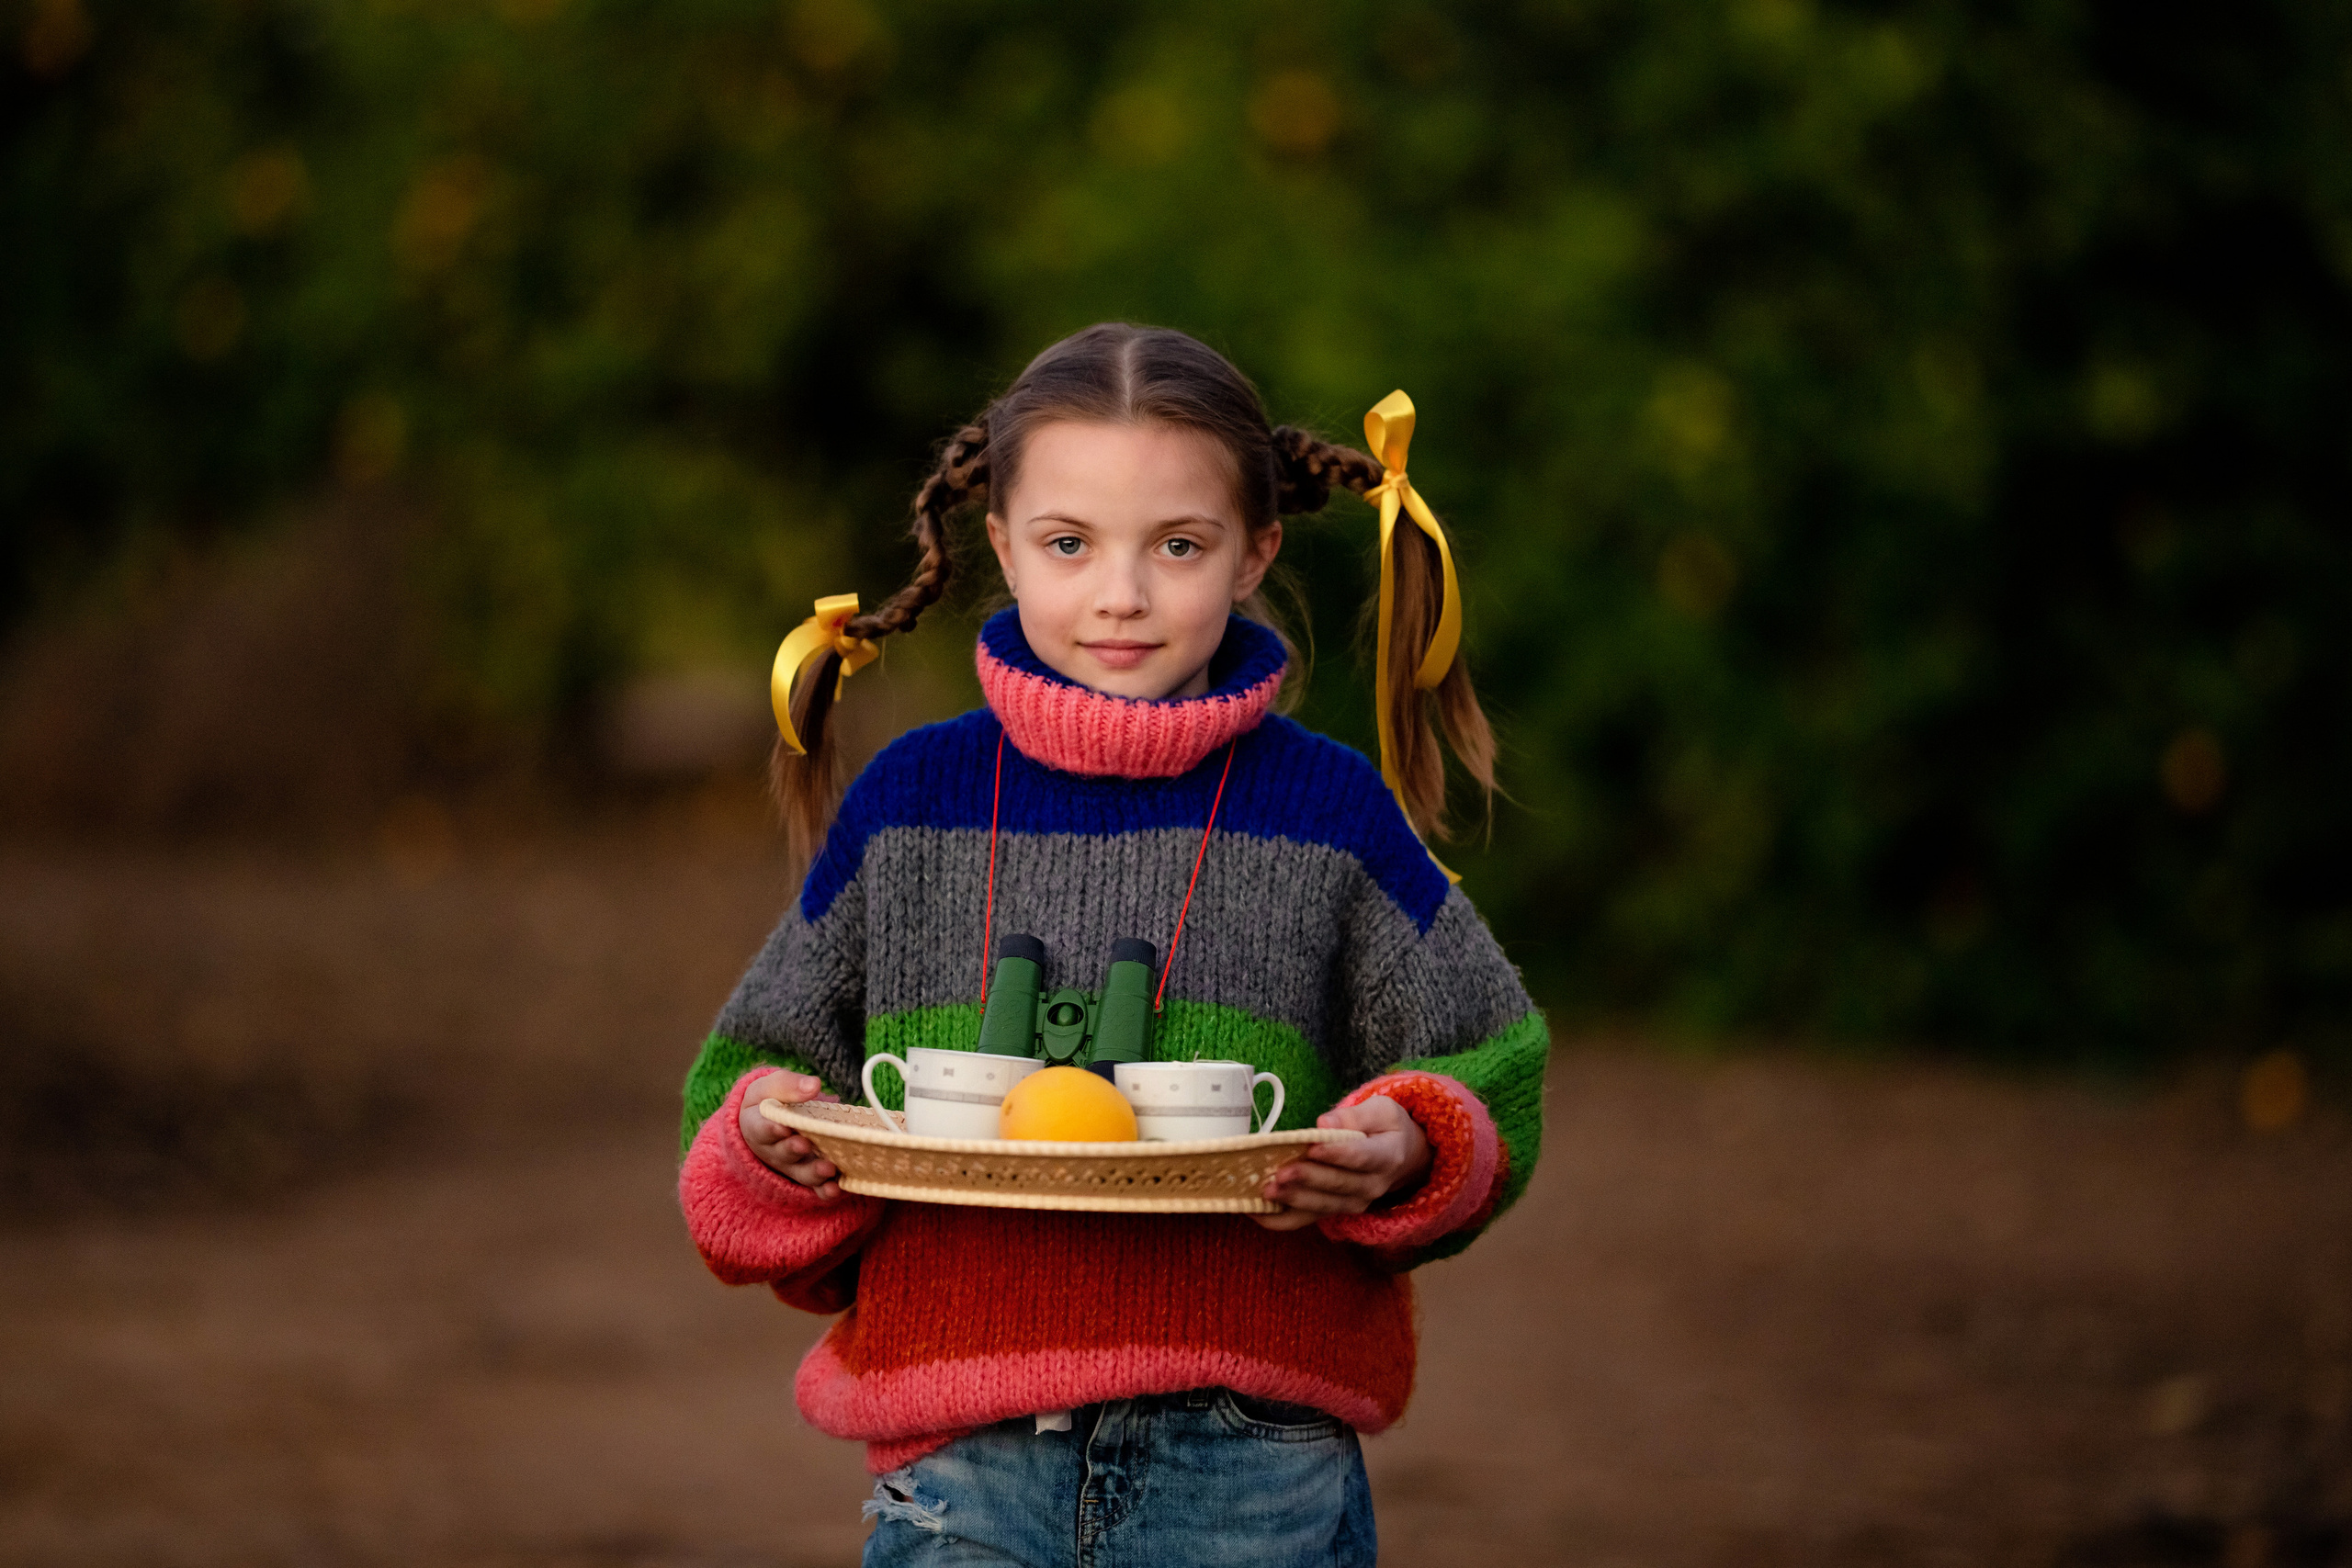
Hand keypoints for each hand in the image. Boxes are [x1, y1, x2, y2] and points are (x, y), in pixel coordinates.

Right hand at [739, 1070, 844, 1198]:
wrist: (772, 1120)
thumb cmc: (771, 1100)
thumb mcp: (771, 1086)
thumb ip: (789, 1085)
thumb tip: (814, 1085)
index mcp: (757, 1125)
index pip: (761, 1128)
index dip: (771, 1129)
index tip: (782, 1127)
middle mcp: (773, 1150)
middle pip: (782, 1153)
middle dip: (793, 1150)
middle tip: (804, 1145)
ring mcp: (791, 1165)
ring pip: (800, 1172)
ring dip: (813, 1172)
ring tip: (827, 1169)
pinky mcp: (808, 1175)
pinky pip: (816, 1186)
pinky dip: (825, 1190)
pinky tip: (836, 1189)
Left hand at [1251, 1094, 1430, 1231]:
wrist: (1401, 1157)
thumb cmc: (1386, 1128)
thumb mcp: (1381, 1111)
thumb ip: (1354, 1116)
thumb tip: (1324, 1124)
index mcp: (1387, 1157)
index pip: (1361, 1157)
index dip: (1336, 1154)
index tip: (1313, 1147)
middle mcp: (1372, 1186)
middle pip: (1338, 1185)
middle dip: (1307, 1179)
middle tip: (1281, 1172)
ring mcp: (1353, 1202)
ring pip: (1322, 1205)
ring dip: (1293, 1200)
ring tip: (1268, 1190)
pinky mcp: (1334, 1210)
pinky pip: (1306, 1220)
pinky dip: (1280, 1219)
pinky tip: (1257, 1213)